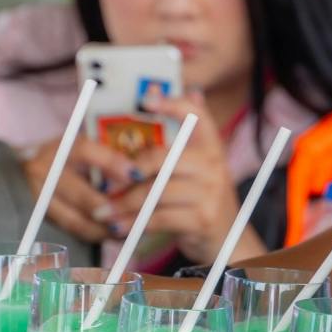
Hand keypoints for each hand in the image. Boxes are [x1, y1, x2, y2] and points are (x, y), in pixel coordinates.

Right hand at [19, 137, 140, 244]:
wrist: (14, 173)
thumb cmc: (58, 158)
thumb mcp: (77, 147)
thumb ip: (104, 155)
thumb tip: (139, 171)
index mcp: (59, 148)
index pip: (85, 150)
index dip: (112, 163)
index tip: (137, 175)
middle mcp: (44, 170)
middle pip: (81, 194)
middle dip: (113, 208)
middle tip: (139, 215)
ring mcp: (37, 196)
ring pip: (76, 219)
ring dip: (105, 228)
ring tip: (130, 230)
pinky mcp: (37, 216)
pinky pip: (69, 230)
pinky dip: (93, 235)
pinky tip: (112, 235)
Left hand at [111, 92, 265, 265]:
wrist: (229, 240)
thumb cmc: (201, 200)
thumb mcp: (197, 169)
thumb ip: (182, 141)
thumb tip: (188, 91)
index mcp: (210, 145)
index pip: (195, 114)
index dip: (170, 102)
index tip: (144, 100)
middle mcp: (213, 164)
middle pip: (161, 157)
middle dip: (127, 170)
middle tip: (103, 182)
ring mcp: (210, 191)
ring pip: (154, 191)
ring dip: (123, 204)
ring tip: (102, 211)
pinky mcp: (202, 217)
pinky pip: (158, 217)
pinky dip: (133, 224)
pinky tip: (119, 227)